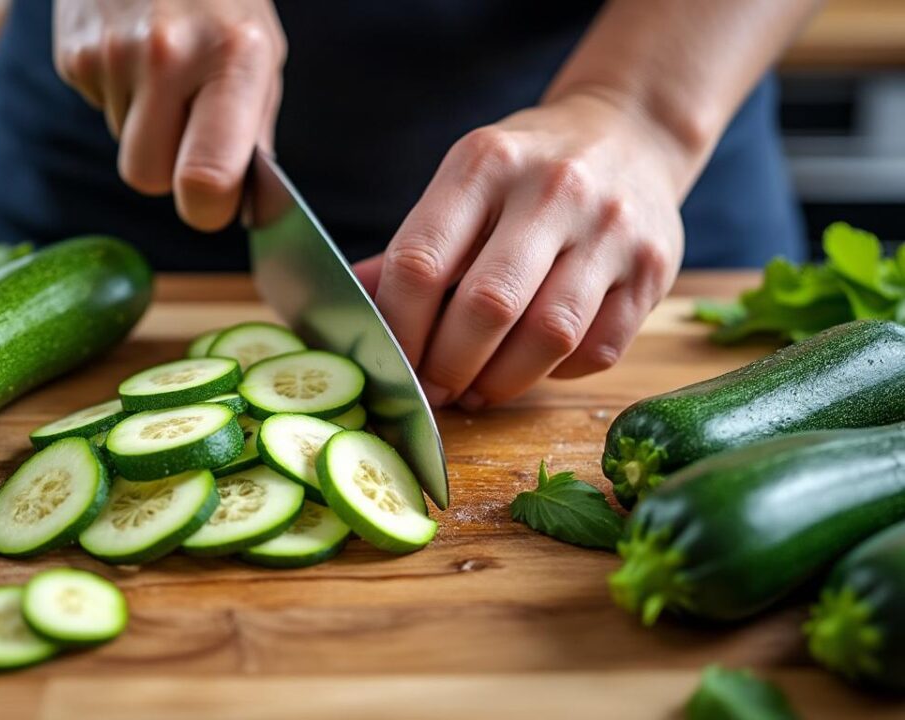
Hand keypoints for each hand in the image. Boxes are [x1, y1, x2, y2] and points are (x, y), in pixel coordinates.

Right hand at [55, 0, 284, 230]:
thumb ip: (254, 130)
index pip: (205, 180)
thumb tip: (248, 207)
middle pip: (147, 178)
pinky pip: (99, 110)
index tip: (217, 201)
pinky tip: (135, 56)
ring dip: (144, 128)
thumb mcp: (262, 52)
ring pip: (121, 146)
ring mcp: (110, 52)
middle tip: (190, 134)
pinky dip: (119, 97)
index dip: (209, 208)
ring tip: (165, 74)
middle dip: (168, 172)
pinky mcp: (72, 52)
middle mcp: (166, 56)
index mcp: (231, 60)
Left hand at [355, 93, 685, 408]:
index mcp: (485, 163)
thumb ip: (412, 250)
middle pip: (487, 306)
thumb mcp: (463, 184)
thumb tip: (349, 313)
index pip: (421, 262)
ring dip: (501, 382)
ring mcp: (612, 230)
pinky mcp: (655, 270)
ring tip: (475, 390)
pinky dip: (557, 375)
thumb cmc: (525, 171)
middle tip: (432, 389)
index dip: (397, 328)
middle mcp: (554, 189)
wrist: (630, 134)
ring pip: (549, 337)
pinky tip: (533, 366)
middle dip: (447, 365)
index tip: (390, 362)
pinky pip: (598, 350)